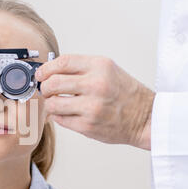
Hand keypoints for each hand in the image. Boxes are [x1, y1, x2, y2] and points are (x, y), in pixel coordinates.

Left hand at [35, 54, 154, 149]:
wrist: (146, 118)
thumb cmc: (124, 93)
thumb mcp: (107, 70)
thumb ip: (80, 69)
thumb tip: (49, 72)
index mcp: (100, 66)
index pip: (62, 62)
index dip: (46, 68)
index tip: (41, 74)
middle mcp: (96, 85)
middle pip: (52, 83)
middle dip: (44, 88)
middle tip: (46, 90)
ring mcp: (91, 107)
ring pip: (52, 104)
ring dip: (49, 104)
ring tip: (56, 103)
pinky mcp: (87, 126)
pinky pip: (60, 120)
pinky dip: (58, 116)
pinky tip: (67, 113)